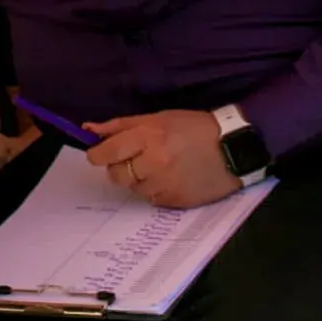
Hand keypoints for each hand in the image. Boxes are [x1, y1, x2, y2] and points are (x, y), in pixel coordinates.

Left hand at [84, 109, 237, 208]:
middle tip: (135, 161)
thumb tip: (88, 130)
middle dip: (120, 168)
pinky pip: (154, 200)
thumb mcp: (158, 118)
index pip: (107, 153)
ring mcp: (166, 184)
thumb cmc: (195, 128)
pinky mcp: (178, 201)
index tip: (99, 155)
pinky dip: (157, 191)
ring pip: (135, 190)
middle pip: (117, 175)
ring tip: (159, 169)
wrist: (234, 148)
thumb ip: (121, 125)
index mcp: (148, 137)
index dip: (98, 155)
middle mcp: (155, 162)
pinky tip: (171, 179)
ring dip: (140, 181)